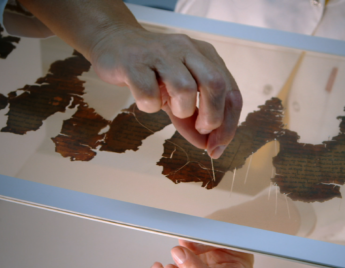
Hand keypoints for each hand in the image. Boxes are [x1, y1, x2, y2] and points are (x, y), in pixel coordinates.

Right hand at [90, 27, 242, 157]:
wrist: (113, 44)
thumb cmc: (152, 72)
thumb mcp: (177, 96)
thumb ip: (193, 120)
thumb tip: (209, 147)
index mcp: (205, 56)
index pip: (231, 90)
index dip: (229, 123)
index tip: (217, 146)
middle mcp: (186, 50)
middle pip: (215, 83)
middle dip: (213, 117)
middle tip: (200, 130)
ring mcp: (160, 53)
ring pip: (185, 87)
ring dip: (182, 109)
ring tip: (170, 107)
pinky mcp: (133, 61)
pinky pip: (148, 92)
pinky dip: (149, 105)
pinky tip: (146, 100)